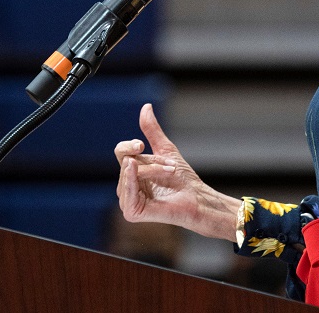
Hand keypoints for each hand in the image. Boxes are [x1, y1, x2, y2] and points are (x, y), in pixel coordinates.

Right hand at [114, 103, 239, 240]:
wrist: (197, 198)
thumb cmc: (183, 178)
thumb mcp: (166, 149)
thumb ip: (152, 130)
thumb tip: (146, 106)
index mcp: (132, 171)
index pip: (121, 152)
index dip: (129, 145)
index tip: (141, 144)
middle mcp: (127, 185)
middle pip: (127, 161)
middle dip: (150, 161)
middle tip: (171, 167)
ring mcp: (129, 199)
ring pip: (129, 174)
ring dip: (151, 171)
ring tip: (169, 174)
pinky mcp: (132, 212)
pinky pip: (127, 193)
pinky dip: (131, 181)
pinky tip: (136, 171)